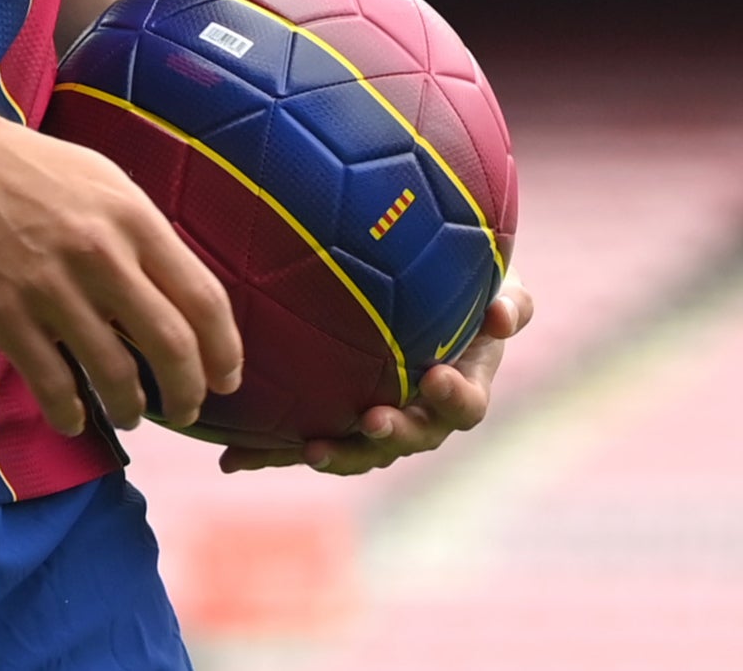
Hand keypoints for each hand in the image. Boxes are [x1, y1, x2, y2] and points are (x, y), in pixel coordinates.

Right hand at [0, 108, 243, 438]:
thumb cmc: (22, 166)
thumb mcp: (99, 181)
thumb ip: (139, 234)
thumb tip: (173, 290)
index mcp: (132, 218)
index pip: (203, 298)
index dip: (225, 350)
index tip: (226, 379)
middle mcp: (101, 254)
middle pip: (171, 345)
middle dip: (186, 392)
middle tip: (183, 411)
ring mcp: (51, 286)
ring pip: (115, 374)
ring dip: (129, 407)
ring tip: (127, 414)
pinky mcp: (3, 312)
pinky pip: (52, 383)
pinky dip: (70, 412)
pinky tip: (72, 417)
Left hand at [219, 270, 533, 476]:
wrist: (417, 289)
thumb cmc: (463, 281)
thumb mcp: (496, 283)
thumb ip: (510, 300)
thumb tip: (504, 316)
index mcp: (459, 386)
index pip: (464, 406)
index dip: (455, 398)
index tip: (435, 376)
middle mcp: (419, 414)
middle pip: (410, 440)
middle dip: (392, 436)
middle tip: (373, 420)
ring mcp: (374, 420)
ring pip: (358, 450)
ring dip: (337, 453)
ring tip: (311, 449)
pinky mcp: (329, 420)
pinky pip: (301, 441)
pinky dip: (269, 452)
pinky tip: (232, 460)